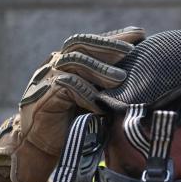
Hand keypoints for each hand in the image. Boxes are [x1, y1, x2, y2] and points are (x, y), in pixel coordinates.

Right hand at [0, 27, 145, 181]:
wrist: (40, 147)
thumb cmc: (71, 124)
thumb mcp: (94, 101)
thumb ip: (107, 88)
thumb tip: (140, 80)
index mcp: (67, 62)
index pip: (90, 42)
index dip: (113, 37)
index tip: (139, 34)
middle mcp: (54, 65)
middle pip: (80, 44)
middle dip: (107, 45)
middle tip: (131, 49)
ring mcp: (46, 79)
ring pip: (73, 62)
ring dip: (99, 69)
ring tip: (121, 78)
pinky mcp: (43, 97)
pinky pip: (66, 86)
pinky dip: (85, 94)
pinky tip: (99, 105)